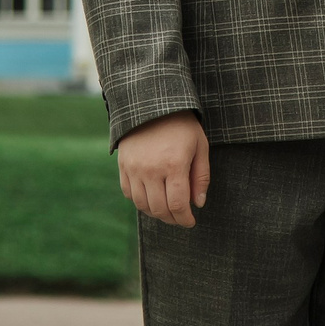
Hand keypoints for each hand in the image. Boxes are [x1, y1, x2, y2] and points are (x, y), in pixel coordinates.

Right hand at [118, 111, 209, 226]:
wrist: (152, 103)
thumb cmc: (182, 125)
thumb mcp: (200, 146)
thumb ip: (201, 177)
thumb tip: (198, 204)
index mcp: (174, 164)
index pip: (178, 205)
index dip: (185, 219)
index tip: (191, 222)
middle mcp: (151, 169)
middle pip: (159, 209)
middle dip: (172, 219)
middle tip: (180, 218)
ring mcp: (134, 168)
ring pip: (142, 204)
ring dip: (156, 213)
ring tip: (167, 210)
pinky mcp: (123, 165)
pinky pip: (129, 193)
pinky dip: (140, 201)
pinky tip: (151, 198)